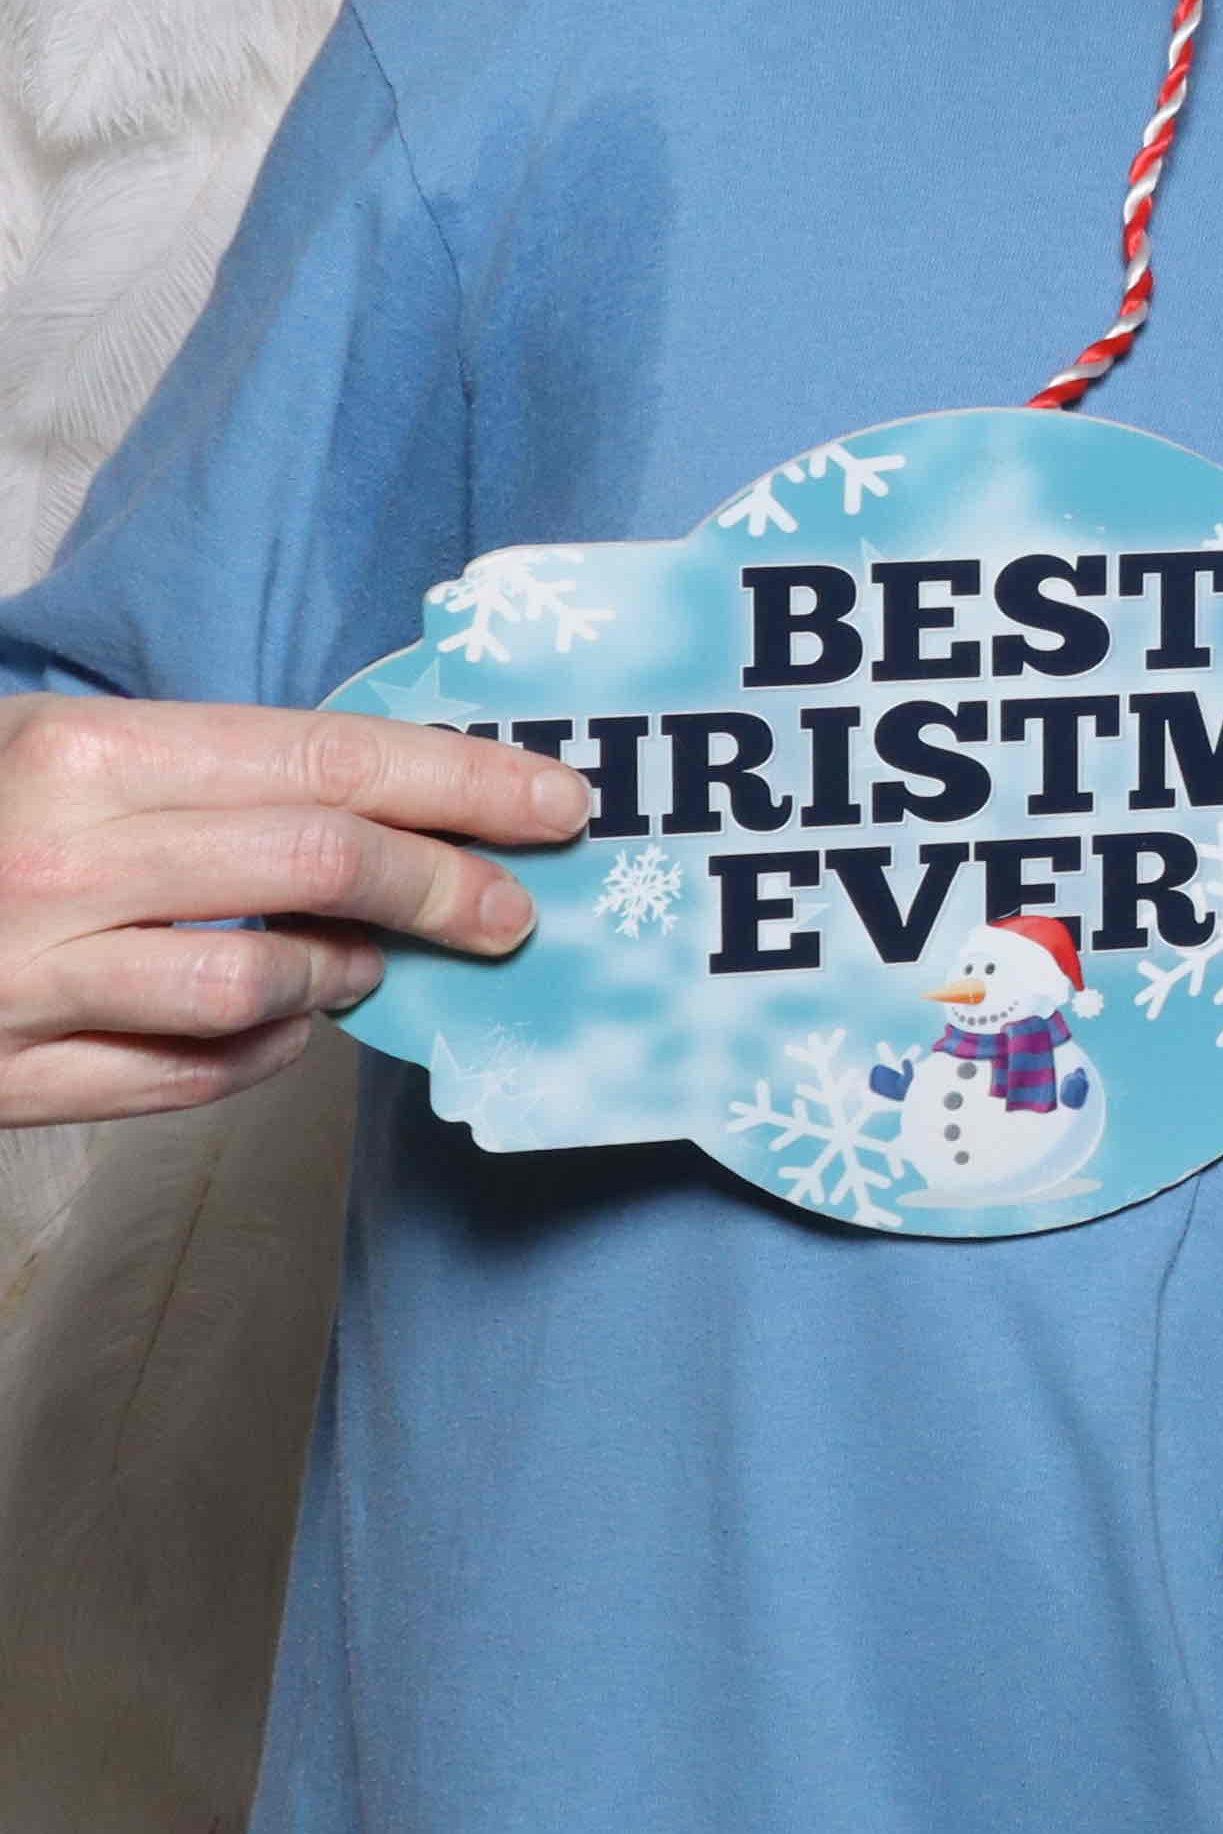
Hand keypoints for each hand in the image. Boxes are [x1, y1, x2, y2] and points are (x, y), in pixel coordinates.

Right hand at [0, 698, 580, 1124]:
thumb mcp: (51, 754)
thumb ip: (199, 772)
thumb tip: (381, 792)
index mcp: (81, 756)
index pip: (323, 760)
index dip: (460, 782)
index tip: (556, 802)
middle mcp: (59, 864)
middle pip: (317, 867)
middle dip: (446, 884)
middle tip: (512, 909)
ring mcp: (28, 981)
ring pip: (255, 989)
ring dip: (343, 978)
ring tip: (369, 967)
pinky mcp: (7, 1079)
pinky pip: (183, 1080)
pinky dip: (260, 1058)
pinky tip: (284, 1032)